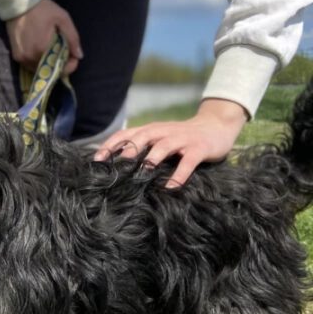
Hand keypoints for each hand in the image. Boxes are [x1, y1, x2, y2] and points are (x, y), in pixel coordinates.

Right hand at [6, 0, 82, 73]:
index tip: (74, 57)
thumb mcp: (63, 19)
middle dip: (60, 64)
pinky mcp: (16, 57)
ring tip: (53, 51)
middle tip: (64, 52)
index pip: (60, 69)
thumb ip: (72, 38)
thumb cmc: (42, 9)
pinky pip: (30, 65)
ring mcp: (22, 59)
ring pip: (40, 69)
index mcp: (43, 50)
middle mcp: (31, 58)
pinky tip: (42, 50)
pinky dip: (38, 61)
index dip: (70, 66)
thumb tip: (79, 56)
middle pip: (50, 71)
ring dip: (49, 64)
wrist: (18, 4)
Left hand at [93, 98, 248, 188]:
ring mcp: (182, 140)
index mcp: (152, 130)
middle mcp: (164, 132)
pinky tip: (171, 187)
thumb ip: (141, 147)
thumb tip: (114, 164)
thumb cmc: (181, 137)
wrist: (216, 126)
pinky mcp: (199, 148)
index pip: (127, 133)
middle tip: (119, 163)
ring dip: (153, 156)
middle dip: (131, 148)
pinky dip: (180, 174)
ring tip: (144, 171)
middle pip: (144, 135)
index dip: (111, 144)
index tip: (97, 159)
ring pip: (165, 145)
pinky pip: (188, 161)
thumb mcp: (159, 139)